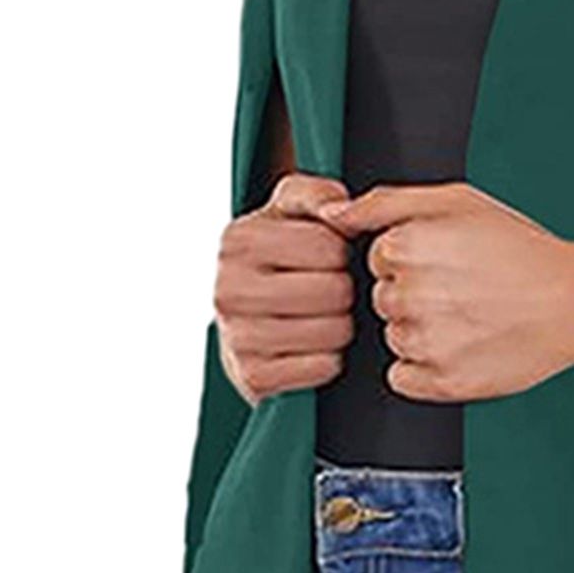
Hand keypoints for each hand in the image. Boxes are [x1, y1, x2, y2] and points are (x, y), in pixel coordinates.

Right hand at [214, 173, 356, 404]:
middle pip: (334, 292)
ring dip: (341, 326)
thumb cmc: (281, 254)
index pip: (328, 247)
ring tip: (324, 317)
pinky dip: (329, 360)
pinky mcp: (252, 378)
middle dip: (345, 291)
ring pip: (332, 332)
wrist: (247, 315)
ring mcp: (236, 337)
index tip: (328, 257)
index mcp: (237, 239)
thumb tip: (339, 208)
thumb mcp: (291, 210)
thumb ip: (316, 194)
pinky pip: (322, 367)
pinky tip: (314, 347)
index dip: (341, 252)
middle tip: (332, 292)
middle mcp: (228, 288)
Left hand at [318, 182, 573, 401]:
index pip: (379, 259)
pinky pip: (402, 378)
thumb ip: (386, 202)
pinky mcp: (439, 382)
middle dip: (416, 295)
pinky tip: (463, 348)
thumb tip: (331, 215)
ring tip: (470, 318)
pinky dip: (425, 370)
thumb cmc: (521, 249)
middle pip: (383, 299)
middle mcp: (408, 296)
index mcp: (406, 246)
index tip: (451, 261)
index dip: (415, 258)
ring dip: (422, 332)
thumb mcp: (458, 201)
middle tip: (465, 290)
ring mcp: (423, 343)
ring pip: (393, 338)